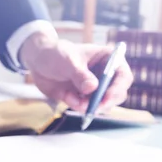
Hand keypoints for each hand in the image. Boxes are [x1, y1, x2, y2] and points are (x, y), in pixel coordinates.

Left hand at [19, 32, 133, 112]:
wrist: (38, 62)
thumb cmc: (56, 54)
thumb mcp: (68, 61)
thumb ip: (80, 75)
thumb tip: (92, 88)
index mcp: (108, 59)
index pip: (123, 75)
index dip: (118, 88)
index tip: (107, 97)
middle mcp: (105, 75)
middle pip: (117, 94)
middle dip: (106, 102)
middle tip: (93, 107)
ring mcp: (95, 88)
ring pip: (103, 104)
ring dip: (90, 106)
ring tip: (73, 100)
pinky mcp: (84, 98)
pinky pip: (86, 108)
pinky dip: (77, 106)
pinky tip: (66, 96)